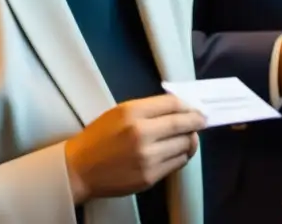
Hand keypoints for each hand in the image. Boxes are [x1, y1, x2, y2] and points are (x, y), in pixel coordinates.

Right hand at [64, 94, 206, 204]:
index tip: (196, 107)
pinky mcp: (149, 177)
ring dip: (190, 139)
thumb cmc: (99, 137)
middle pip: (183, 124)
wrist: (79, 169)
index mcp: (132, 112)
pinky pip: (177, 163)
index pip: (172, 104)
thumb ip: (149, 108)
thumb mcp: (120, 112)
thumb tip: (180, 107)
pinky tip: (176, 151)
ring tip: (188, 136)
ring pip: (184, 145)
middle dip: (196, 121)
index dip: (189, 105)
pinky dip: (181, 155)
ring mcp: (147, 157)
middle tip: (202, 120)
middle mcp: (141, 134)